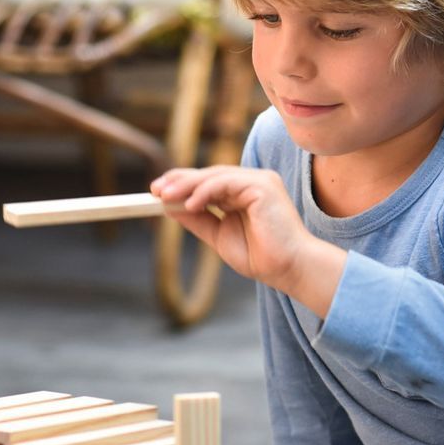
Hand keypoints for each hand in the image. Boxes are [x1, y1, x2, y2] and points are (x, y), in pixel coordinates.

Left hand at [150, 166, 345, 314]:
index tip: (157, 192)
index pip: (208, 182)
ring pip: (215, 175)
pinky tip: (190, 204)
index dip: (182, 184)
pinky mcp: (263, 185)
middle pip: (209, 174)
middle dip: (179, 181)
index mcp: (244, 194)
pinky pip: (226, 182)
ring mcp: (260, 181)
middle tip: (154, 190)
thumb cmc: (262, 258)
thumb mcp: (220, 236)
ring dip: (187, 185)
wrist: (288, 270)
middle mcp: (253, 183)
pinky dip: (205, 191)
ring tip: (165, 197)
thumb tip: (170, 207)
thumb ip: (199, 220)